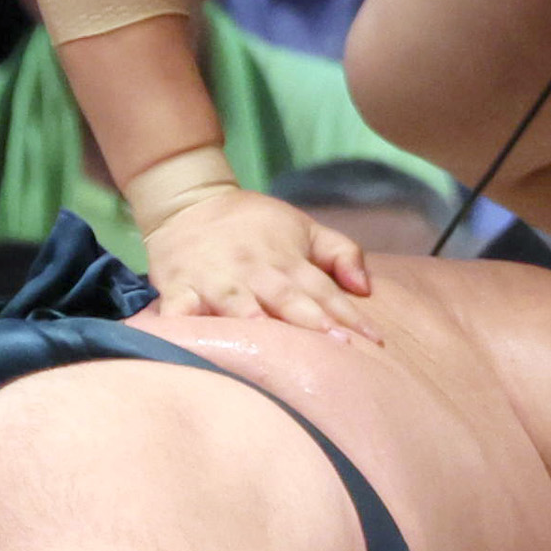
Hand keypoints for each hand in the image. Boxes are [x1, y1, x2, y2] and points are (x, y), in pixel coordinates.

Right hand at [143, 187, 380, 337]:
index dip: (347, 314)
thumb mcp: (303, 227)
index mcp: (286, 259)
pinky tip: (187, 339)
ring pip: (237, 305)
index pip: (323, 290)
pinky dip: (181, 324)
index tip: (373, 340)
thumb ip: (340, 253)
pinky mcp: (178, 287)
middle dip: (311, 322)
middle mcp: (253, 270)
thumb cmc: (254, 224)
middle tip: (338, 347)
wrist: (188, 202)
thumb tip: (365, 288)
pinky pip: (178, 308)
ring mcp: (214, 280)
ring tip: (270, 348)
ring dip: (253, 322)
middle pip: (285, 299)